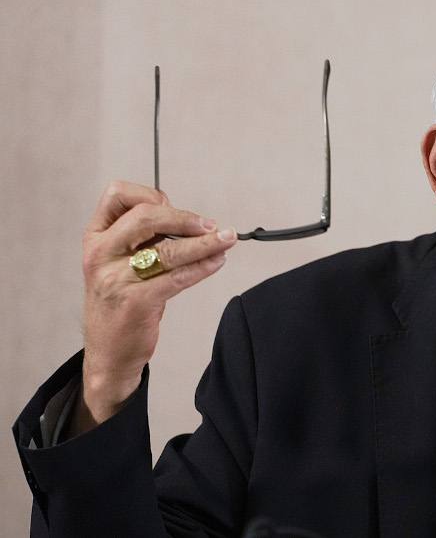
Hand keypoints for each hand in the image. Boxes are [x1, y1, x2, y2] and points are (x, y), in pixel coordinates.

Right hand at [73, 181, 237, 432]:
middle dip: (185, 218)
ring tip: (227, 240)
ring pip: (168, 250)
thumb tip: (189, 219)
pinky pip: (178, 277)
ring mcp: (115, 278)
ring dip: (205, 243)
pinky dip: (203, 267)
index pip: (117, 195)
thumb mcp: (118, 261)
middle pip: (146, 217)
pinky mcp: (135, 302)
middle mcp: (100, 254)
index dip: (150, 195)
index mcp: (95, 237)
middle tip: (211, 225)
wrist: (108, 352)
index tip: (175, 206)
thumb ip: (143, 237)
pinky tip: (217, 261)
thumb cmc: (120, 301)